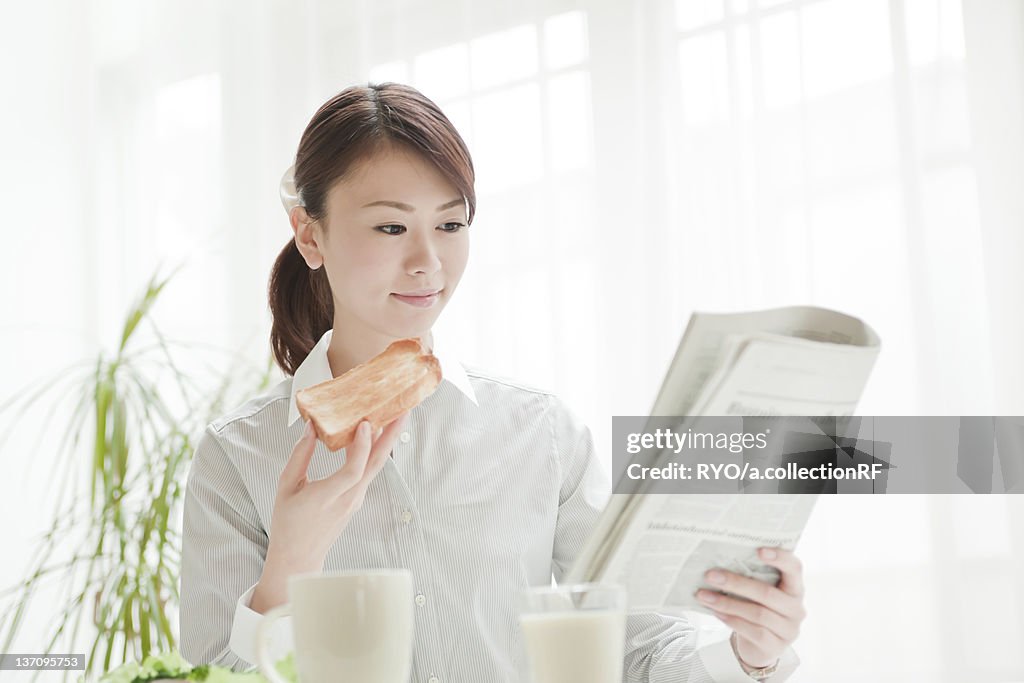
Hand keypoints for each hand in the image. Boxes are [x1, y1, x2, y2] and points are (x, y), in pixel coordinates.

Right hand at [251, 414, 407, 611]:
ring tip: (395, 417)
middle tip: (402, 410)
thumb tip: (310, 428)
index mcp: (329, 496)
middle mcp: (349, 498)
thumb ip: (299, 455)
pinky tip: (375, 436)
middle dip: (391, 436)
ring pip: (376, 467)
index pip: (353, 470)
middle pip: (376, 464)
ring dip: (387, 441)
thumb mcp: (286, 486)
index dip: (362, 446)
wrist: (299, 557)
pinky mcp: (358, 499)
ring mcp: (356, 500)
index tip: (364, 424)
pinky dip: (374, 452)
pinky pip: (369, 472)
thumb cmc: (289, 523)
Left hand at [695, 547, 805, 669]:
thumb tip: (718, 562)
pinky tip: (716, 612)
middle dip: (736, 583)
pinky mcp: (776, 646)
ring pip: (757, 613)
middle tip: (710, 575)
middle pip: (767, 593)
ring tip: (704, 596)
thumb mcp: (758, 592)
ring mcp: (788, 629)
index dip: (780, 557)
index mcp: (794, 587)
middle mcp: (796, 608)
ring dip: (726, 603)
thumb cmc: (758, 609)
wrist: (760, 646)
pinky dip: (732, 620)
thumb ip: (751, 577)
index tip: (759, 550)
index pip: (794, 568)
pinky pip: (754, 632)